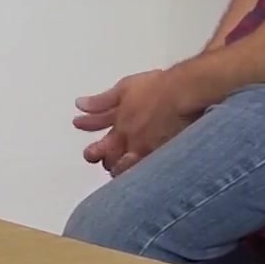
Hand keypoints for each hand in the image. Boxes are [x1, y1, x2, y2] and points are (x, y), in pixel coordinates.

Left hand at [75, 70, 196, 171]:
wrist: (184, 93)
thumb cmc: (157, 88)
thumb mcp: (124, 89)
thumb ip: (101, 101)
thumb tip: (80, 104)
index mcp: (119, 127)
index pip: (98, 148)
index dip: (92, 152)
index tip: (91, 152)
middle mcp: (131, 143)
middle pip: (111, 162)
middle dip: (107, 162)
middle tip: (108, 161)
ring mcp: (148, 152)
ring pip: (128, 171)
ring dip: (123, 171)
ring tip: (126, 168)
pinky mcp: (165, 157)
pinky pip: (149, 173)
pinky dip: (143, 175)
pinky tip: (145, 174)